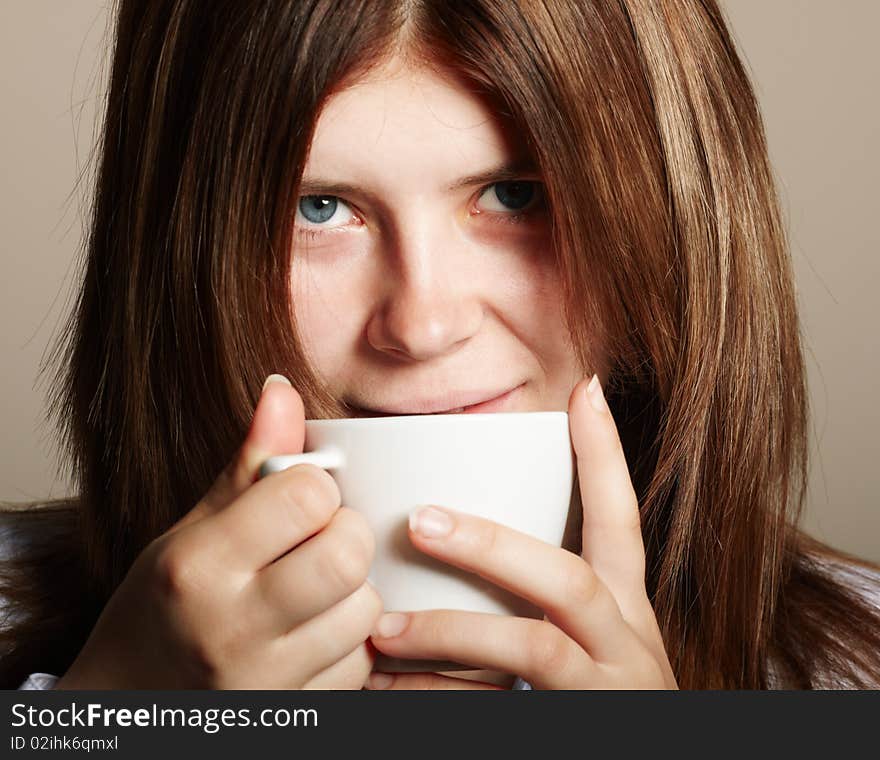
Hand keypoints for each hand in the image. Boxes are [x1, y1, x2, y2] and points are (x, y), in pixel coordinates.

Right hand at [55, 376, 381, 689]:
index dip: (315, 488)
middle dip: (346, 534)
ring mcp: (266, 681)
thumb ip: (247, 463)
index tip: (300, 500)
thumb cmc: (161, 605)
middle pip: (347, 553)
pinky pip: (361, 660)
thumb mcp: (191, 529)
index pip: (307, 495)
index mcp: (199, 566)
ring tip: (315, 589)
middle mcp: (232, 627)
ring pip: (367, 608)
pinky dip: (351, 640)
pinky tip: (315, 631)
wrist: (132, 703)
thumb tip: (282, 389)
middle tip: (321, 539)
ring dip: (355, 590)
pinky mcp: (297, 713)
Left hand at [366, 375, 676, 689]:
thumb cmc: (594, 695)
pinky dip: (441, 700)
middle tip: (420, 519)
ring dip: (454, 632)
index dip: (605, 454)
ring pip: (535, 648)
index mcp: (626, 607)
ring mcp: (609, 690)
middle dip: (492, 545)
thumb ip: (543, 593)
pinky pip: (504, 710)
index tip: (584, 390)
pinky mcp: (578, 728)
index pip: (620, 519)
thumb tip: (453, 530)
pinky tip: (390, 691)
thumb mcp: (587, 637)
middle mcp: (628, 641)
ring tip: (384, 627)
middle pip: (567, 577)